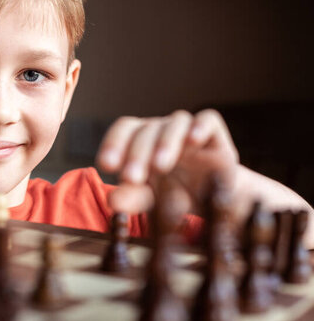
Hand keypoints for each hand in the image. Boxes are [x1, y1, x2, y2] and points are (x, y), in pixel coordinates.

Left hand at [96, 109, 238, 213]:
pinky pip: (208, 119)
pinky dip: (200, 126)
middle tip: (131, 178)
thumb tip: (111, 200)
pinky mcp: (213, 133)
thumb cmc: (172, 194)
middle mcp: (162, 129)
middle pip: (147, 130)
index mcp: (140, 139)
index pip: (124, 129)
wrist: (211, 201)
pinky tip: (193, 140)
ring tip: (160, 167)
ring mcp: (187, 129)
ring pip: (175, 123)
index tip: (106, 165)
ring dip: (166, 143)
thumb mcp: (149, 199)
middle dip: (137, 154)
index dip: (113, 144)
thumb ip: (131, 197)